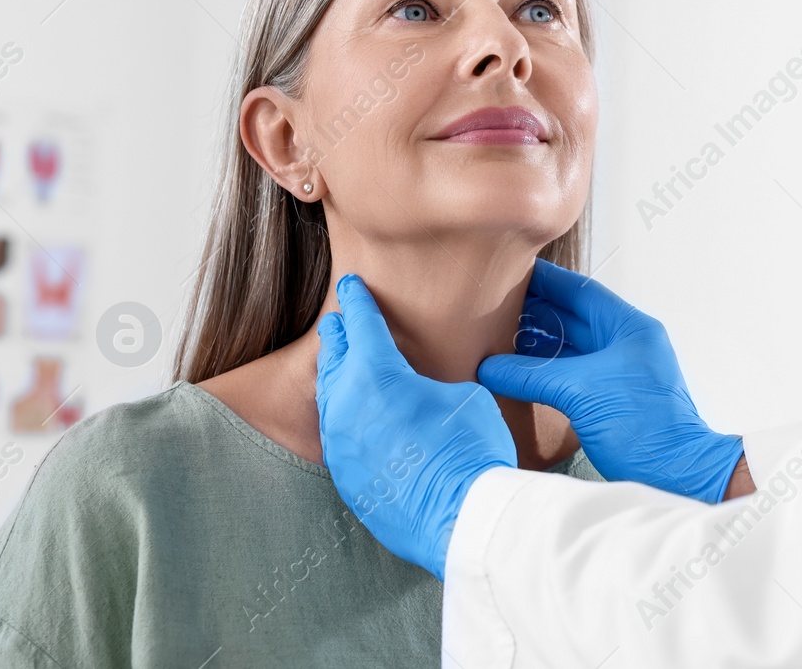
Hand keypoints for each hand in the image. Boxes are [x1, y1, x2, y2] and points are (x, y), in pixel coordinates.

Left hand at [315, 274, 516, 580]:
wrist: (462, 516)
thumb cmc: (472, 449)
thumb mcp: (464, 395)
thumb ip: (431, 384)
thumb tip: (423, 392)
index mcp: (377, 373)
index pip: (362, 323)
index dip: (358, 299)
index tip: (351, 285)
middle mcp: (348, 404)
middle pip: (335, 356)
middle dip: (340, 335)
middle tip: (341, 322)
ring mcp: (341, 443)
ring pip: (329, 397)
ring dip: (336, 376)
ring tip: (342, 364)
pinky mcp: (346, 476)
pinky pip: (337, 435)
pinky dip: (343, 416)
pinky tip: (353, 416)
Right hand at [478, 258, 745, 503]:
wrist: (677, 473)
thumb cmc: (644, 428)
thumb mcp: (580, 392)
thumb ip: (533, 375)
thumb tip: (490, 368)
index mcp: (629, 328)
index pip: (581, 292)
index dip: (547, 281)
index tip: (514, 272)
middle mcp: (625, 344)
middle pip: (573, 318)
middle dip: (535, 312)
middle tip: (495, 307)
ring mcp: (618, 371)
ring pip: (571, 347)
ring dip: (538, 344)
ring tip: (499, 337)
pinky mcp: (609, 397)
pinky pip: (572, 373)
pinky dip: (546, 371)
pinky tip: (519, 371)